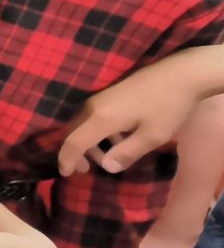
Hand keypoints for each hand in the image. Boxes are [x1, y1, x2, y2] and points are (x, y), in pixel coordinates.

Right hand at [59, 51, 208, 175]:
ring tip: (106, 156)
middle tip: (87, 169)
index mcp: (101, 118)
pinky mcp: (109, 94)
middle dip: (76, 153)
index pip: (74, 142)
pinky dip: (96, 132)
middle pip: (73, 132)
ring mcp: (100, 98)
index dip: (66, 159)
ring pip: (82, 124)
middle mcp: (93, 107)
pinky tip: (118, 138)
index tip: (65, 174)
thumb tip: (108, 167)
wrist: (181, 73)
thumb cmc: (167, 106)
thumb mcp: (152, 136)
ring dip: (89, 142)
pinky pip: (92, 116)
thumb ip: (127, 153)